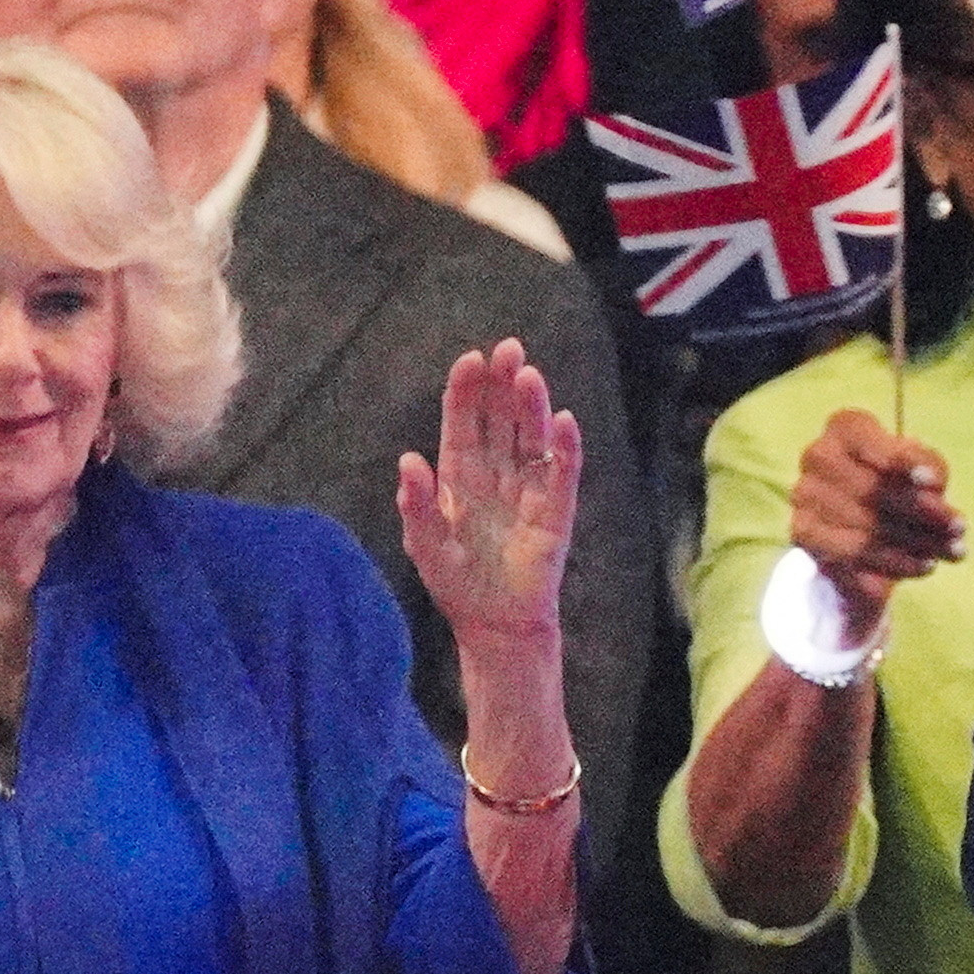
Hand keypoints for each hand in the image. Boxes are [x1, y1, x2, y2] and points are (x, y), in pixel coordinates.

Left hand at [397, 339, 583, 649]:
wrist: (496, 625)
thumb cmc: (457, 584)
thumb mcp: (425, 547)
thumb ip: (417, 506)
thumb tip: (408, 460)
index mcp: (460, 474)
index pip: (464, 421)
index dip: (467, 390)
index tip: (471, 359)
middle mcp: (496, 472)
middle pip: (501, 418)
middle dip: (503, 383)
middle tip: (509, 348)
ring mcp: (528, 488)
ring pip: (532, 436)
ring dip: (533, 406)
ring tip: (530, 375)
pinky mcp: (556, 512)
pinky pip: (562, 474)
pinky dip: (565, 449)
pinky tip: (565, 422)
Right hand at [789, 407, 960, 637]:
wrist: (864, 529)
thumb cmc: (901, 485)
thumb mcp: (923, 469)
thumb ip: (930, 468)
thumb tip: (931, 488)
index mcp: (845, 428)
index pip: (868, 440)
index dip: (902, 462)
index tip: (937, 485)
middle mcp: (817, 455)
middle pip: (871, 488)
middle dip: (923, 512)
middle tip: (959, 528)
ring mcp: (804, 495)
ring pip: (866, 526)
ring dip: (917, 542)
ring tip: (952, 552)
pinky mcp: (804, 533)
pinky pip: (853, 554)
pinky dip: (896, 562)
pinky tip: (925, 566)